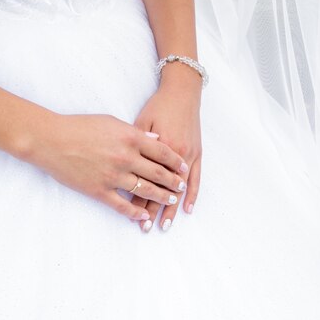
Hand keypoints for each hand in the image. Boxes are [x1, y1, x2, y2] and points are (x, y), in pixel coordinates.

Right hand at [23, 112, 188, 221]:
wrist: (52, 140)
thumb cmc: (79, 127)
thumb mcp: (111, 121)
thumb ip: (136, 132)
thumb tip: (156, 141)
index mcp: (130, 138)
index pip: (162, 152)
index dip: (176, 162)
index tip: (184, 168)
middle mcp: (126, 158)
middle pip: (158, 173)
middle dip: (173, 182)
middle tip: (180, 188)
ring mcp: (113, 176)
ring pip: (145, 191)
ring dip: (160, 197)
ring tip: (170, 200)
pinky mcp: (99, 190)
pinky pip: (122, 205)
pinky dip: (135, 213)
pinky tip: (144, 217)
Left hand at [131, 67, 201, 231]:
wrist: (182, 92)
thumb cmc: (158, 106)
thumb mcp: (139, 123)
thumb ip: (133, 146)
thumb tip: (122, 166)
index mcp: (156, 149)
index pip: (144, 181)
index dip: (137, 200)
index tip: (130, 215)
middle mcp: (174, 156)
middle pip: (161, 189)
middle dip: (152, 210)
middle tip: (146, 228)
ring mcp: (188, 156)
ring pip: (178, 188)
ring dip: (172, 208)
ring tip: (164, 225)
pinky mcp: (197, 153)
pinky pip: (196, 179)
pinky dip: (192, 194)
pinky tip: (188, 209)